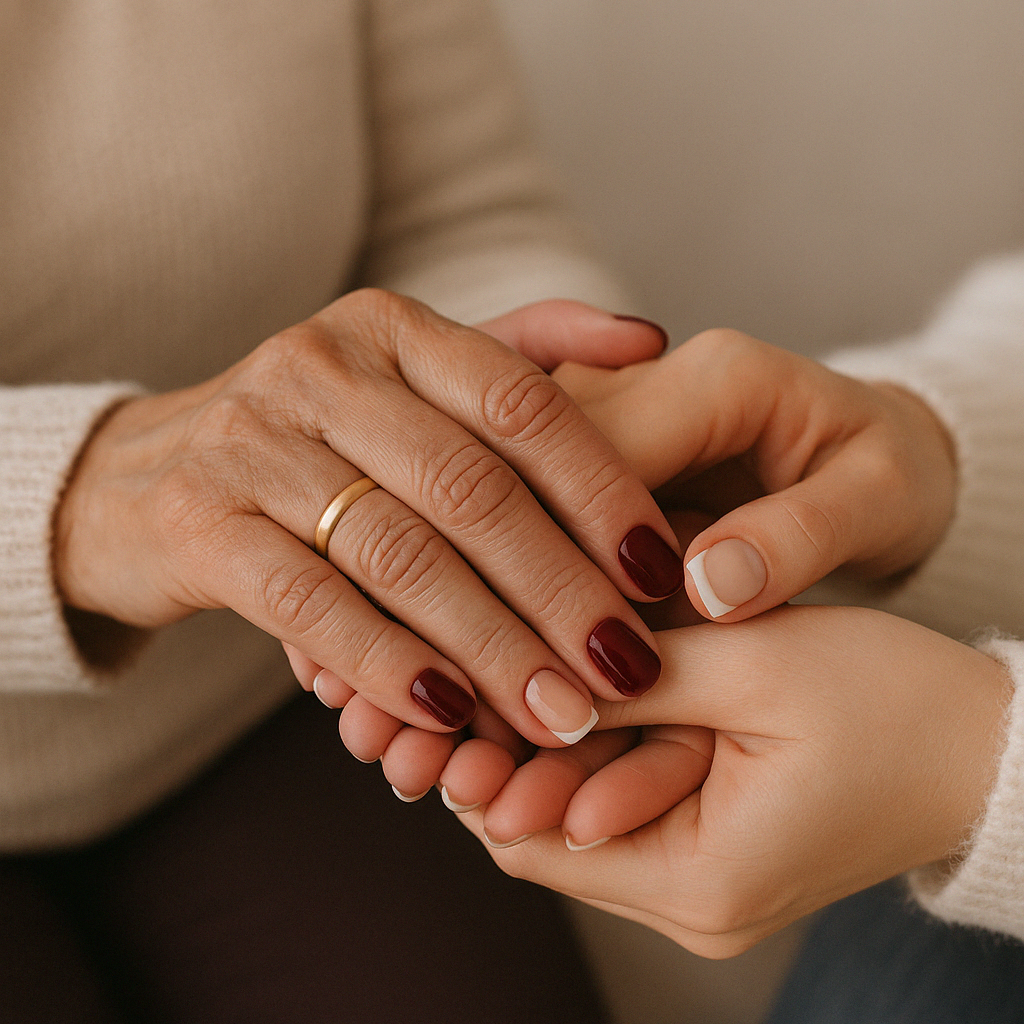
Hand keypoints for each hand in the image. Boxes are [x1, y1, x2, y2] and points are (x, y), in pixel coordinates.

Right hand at [54, 290, 678, 744]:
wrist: (145, 479)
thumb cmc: (319, 441)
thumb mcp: (411, 381)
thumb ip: (525, 357)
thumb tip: (651, 340)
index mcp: (394, 330)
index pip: (522, 402)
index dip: (602, 489)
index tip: (661, 573)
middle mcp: (322, 368)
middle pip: (469, 487)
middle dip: (560, 590)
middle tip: (626, 671)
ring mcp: (251, 441)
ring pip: (399, 553)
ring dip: (492, 646)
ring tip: (560, 716)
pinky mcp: (197, 523)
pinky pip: (311, 603)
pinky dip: (389, 664)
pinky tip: (449, 716)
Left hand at [457, 605, 1010, 956]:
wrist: (987, 751)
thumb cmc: (894, 706)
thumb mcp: (755, 670)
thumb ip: (637, 681)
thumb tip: (527, 681)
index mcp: (699, 880)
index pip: (535, 839)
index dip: (478, 767)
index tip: (441, 702)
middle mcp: (692, 902)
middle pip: (546, 830)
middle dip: (503, 753)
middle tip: (455, 678)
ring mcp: (703, 882)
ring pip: (580, 812)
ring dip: (547, 746)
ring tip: (500, 673)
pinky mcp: (718, 850)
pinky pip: (626, 805)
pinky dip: (596, 751)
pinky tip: (571, 692)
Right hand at [552, 329, 957, 621]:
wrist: (894, 450)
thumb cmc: (894, 474)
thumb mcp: (880, 502)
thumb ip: (799, 539)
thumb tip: (705, 588)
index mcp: (719, 377)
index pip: (610, 446)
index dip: (581, 538)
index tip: (588, 636)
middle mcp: (651, 375)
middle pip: (545, 451)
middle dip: (538, 549)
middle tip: (553, 652)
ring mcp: (619, 406)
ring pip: (530, 469)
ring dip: (529, 554)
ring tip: (540, 643)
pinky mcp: (603, 446)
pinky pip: (544, 490)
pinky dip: (542, 553)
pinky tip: (545, 615)